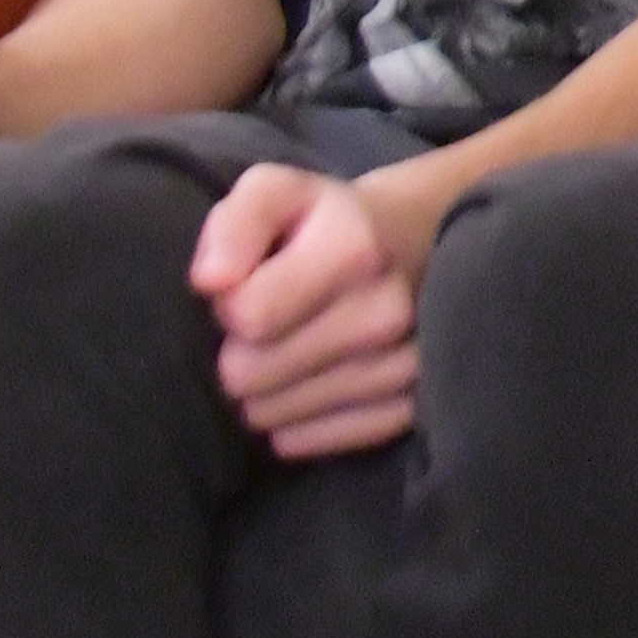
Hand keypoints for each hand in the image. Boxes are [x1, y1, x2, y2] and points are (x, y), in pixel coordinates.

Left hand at [191, 162, 432, 459]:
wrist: (426, 244)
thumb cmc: (328, 222)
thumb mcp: (277, 193)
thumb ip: (234, 224)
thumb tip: (210, 282)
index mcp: (356, 247)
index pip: (247, 316)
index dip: (230, 304)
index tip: (250, 286)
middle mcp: (388, 312)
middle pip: (250, 375)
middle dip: (241, 352)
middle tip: (270, 324)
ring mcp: (405, 367)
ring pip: (271, 416)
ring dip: (266, 389)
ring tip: (291, 349)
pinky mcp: (408, 411)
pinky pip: (304, 444)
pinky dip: (294, 422)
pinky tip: (307, 383)